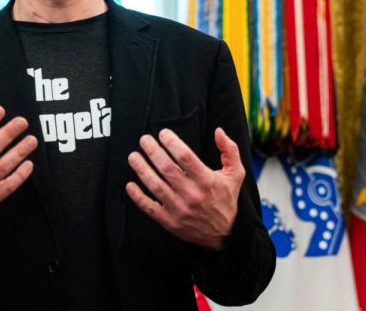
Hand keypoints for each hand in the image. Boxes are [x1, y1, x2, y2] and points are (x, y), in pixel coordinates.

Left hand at [126, 127, 244, 249]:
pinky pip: (150, 208)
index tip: (163, 133)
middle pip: (166, 168)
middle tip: (144, 140)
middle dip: (152, 151)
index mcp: (207, 180)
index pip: (184, 156)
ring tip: (133, 156)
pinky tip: (130, 185)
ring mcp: (179, 209)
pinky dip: (138, 197)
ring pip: (155, 186)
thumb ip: (229, 150)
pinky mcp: (170, 222)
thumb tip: (218, 131)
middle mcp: (192, 194)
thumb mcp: (235, 174)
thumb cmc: (226, 199)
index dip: (171, 142)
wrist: (225, 234)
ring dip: (141, 169)